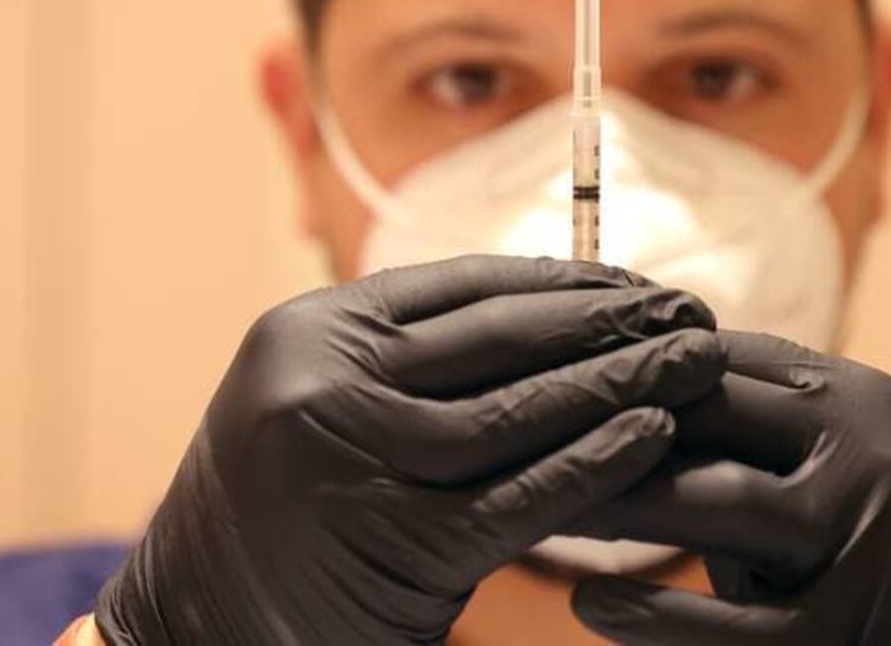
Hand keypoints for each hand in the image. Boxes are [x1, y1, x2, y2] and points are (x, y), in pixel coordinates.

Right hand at [93, 256, 723, 644]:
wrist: (194, 621)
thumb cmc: (284, 501)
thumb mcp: (322, 396)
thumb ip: (412, 354)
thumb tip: (552, 305)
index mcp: (313, 330)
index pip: (465, 286)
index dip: (564, 280)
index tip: (638, 283)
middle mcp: (325, 383)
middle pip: (500, 338)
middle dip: (608, 322)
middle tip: (690, 311)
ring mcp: (356, 465)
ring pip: (517, 411)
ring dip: (621, 382)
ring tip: (696, 361)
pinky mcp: (395, 547)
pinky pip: (518, 497)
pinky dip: (593, 463)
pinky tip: (655, 433)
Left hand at [570, 330, 890, 644]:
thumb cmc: (830, 544)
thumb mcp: (797, 462)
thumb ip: (727, 415)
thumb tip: (596, 354)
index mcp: (854, 396)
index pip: (720, 359)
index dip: (625, 367)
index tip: (542, 375)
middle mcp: (872, 452)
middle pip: (713, 415)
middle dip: (608, 424)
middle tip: (518, 434)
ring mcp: (865, 543)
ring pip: (717, 500)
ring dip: (616, 503)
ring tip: (541, 510)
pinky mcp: (844, 631)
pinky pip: (729, 626)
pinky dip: (651, 615)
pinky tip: (589, 602)